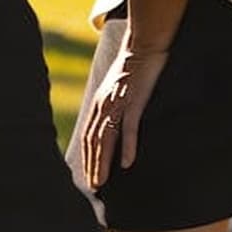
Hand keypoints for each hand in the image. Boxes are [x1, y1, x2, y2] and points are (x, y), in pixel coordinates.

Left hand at [81, 42, 169, 189]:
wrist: (144, 45)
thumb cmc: (134, 67)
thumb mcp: (118, 87)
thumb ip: (114, 103)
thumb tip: (113, 117)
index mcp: (100, 103)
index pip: (89, 135)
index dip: (87, 156)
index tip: (89, 173)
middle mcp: (104, 105)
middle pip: (93, 141)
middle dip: (92, 165)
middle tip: (94, 186)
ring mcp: (118, 104)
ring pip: (106, 138)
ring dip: (103, 162)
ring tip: (103, 182)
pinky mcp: (134, 101)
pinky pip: (128, 128)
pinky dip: (126, 146)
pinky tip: (126, 163)